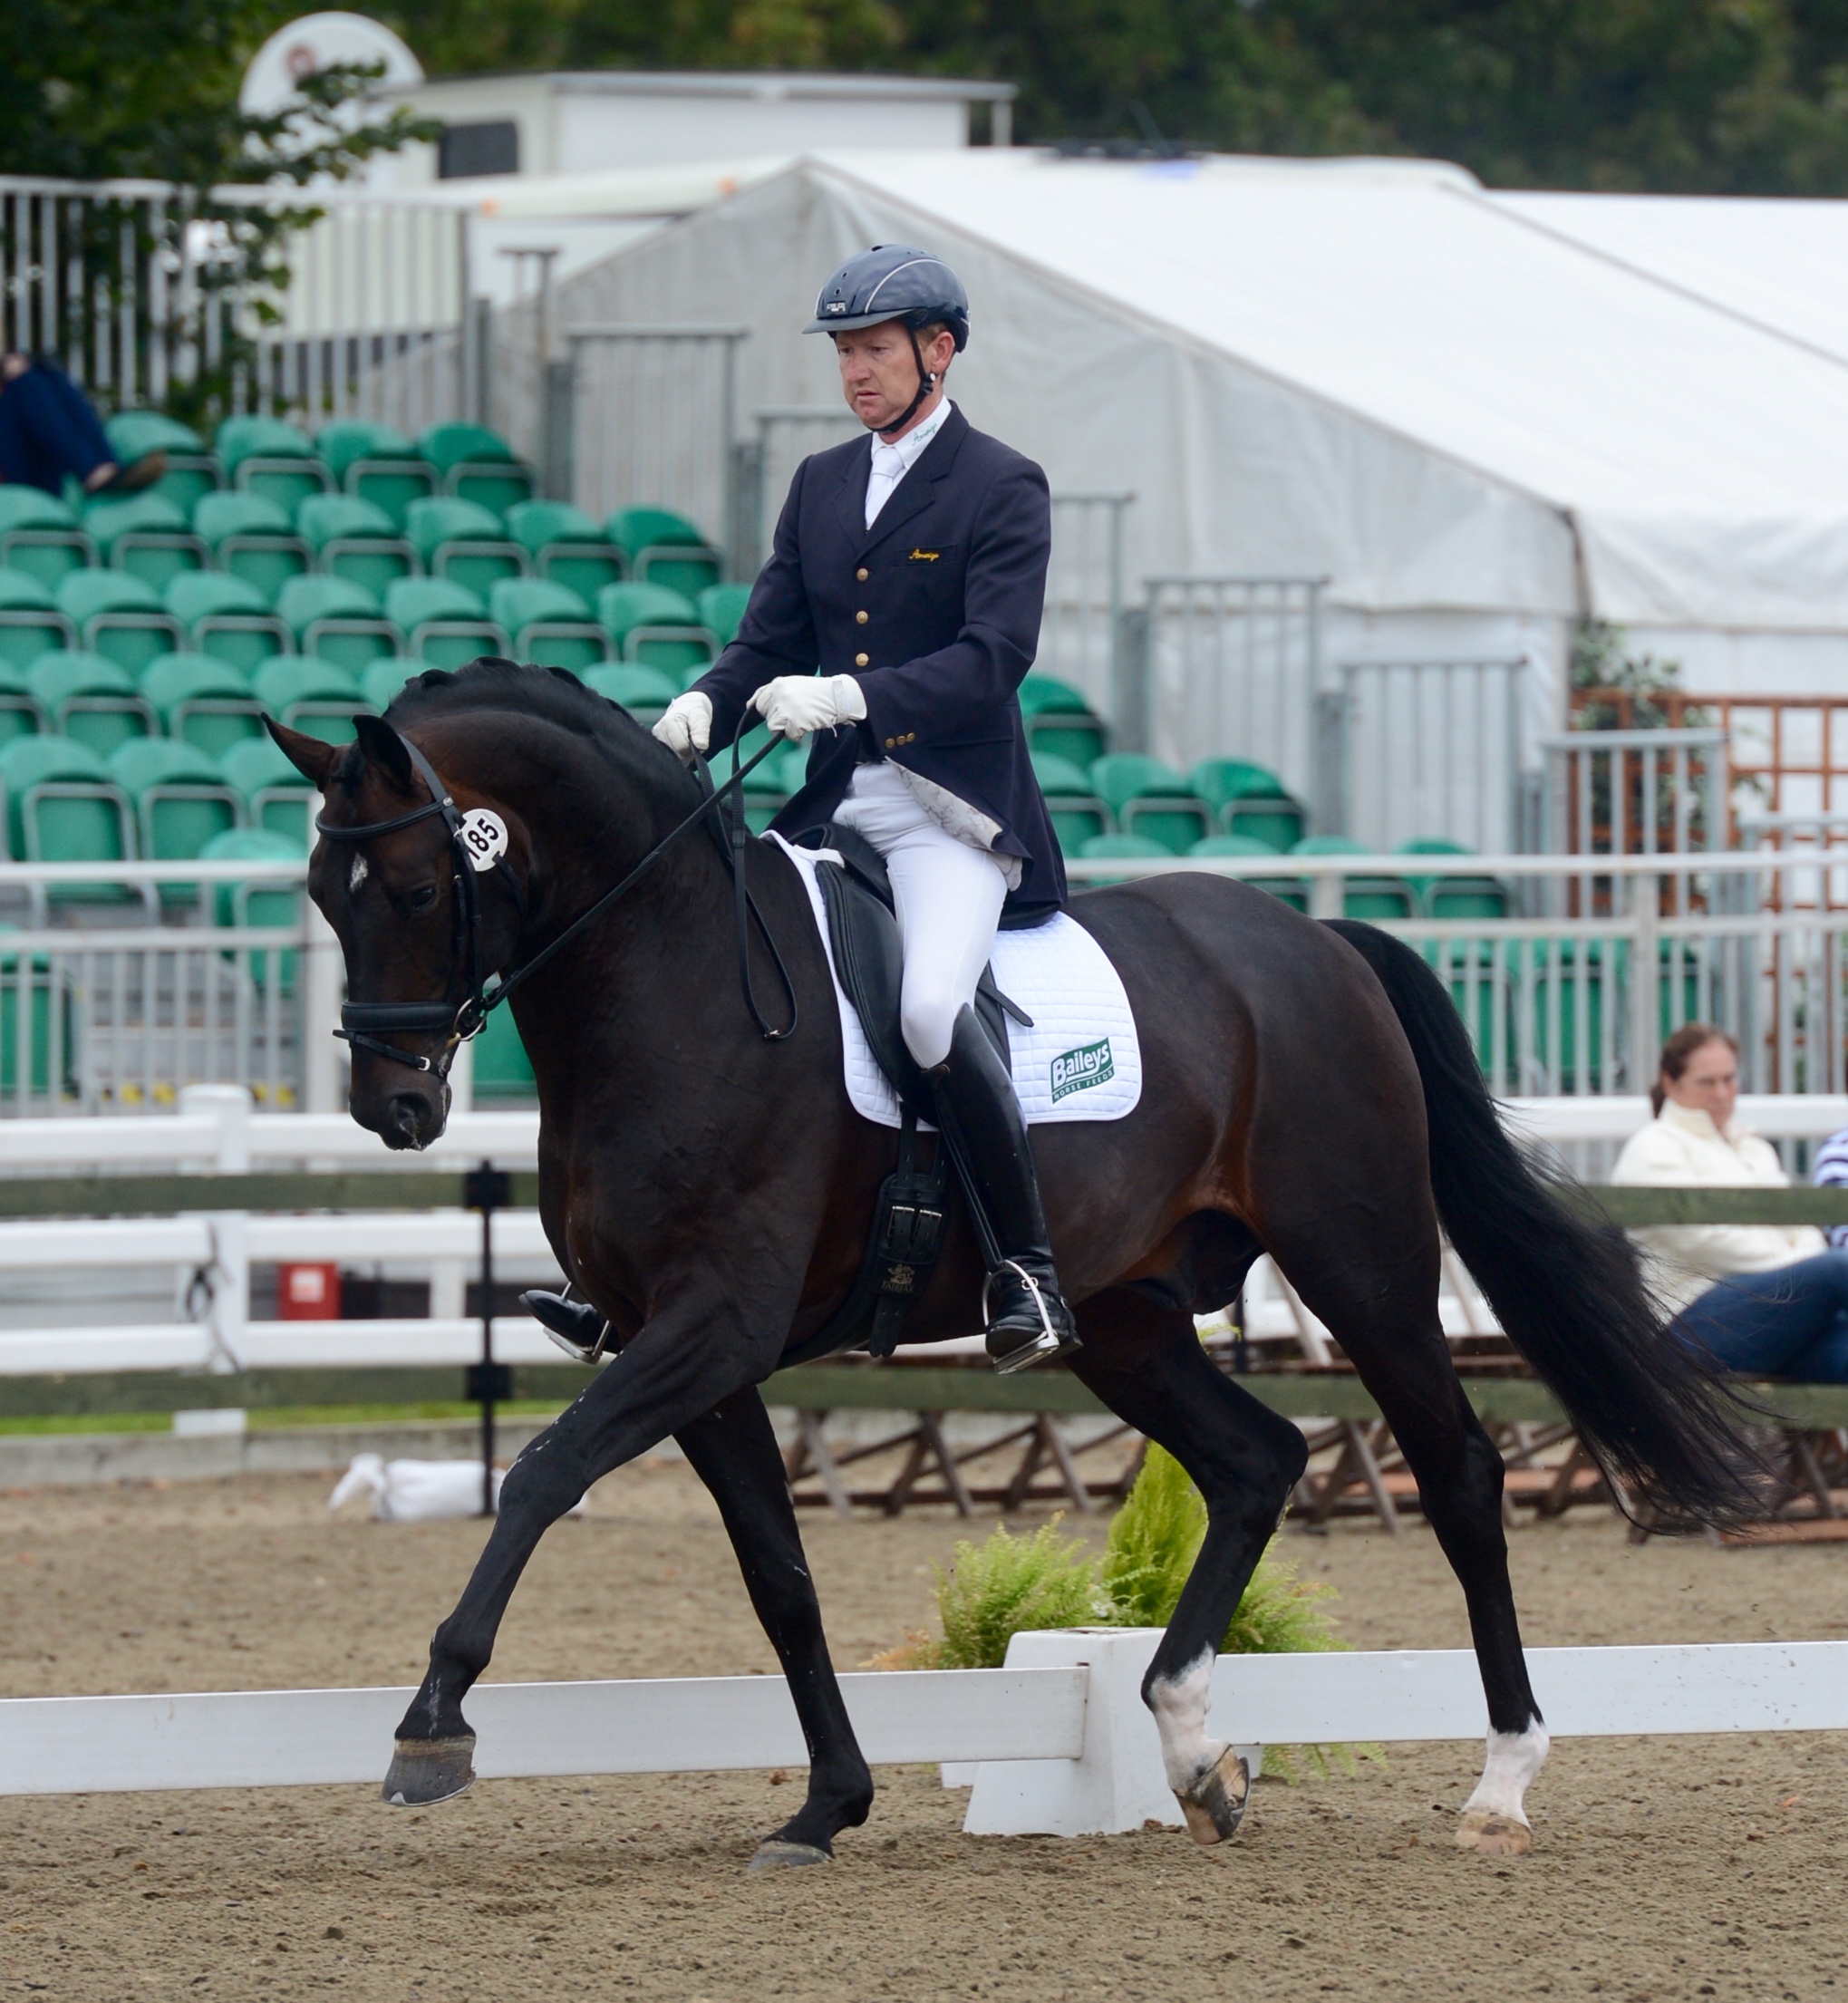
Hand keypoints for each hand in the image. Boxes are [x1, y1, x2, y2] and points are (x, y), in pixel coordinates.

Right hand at [651, 691, 711, 761]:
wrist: (685, 711)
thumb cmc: (693, 714)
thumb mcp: (701, 718)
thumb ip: (702, 731)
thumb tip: (701, 746)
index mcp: (668, 722)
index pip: (682, 746)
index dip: (694, 747)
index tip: (696, 738)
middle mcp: (658, 731)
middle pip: (677, 754)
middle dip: (688, 752)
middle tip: (691, 739)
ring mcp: (655, 740)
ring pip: (674, 759)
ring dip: (683, 755)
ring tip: (685, 741)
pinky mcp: (655, 746)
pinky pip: (669, 759)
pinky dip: (678, 756)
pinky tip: (679, 746)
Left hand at [748, 674, 867, 741]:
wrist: (838, 696)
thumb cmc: (818, 691)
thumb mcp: (794, 684)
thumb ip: (775, 692)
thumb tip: (751, 705)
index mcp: (778, 684)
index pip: (759, 701)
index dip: (768, 710)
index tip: (776, 714)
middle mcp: (779, 695)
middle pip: (766, 716)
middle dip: (777, 719)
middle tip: (794, 717)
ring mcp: (786, 708)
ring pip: (773, 727)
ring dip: (786, 729)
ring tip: (800, 722)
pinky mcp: (795, 722)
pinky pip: (788, 736)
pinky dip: (797, 735)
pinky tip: (807, 726)